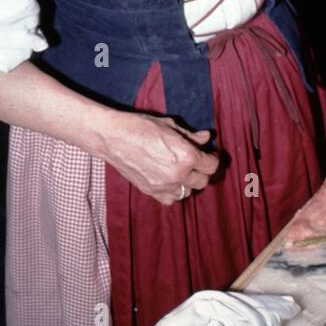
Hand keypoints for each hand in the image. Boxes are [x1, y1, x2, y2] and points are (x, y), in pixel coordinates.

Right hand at [100, 111, 219, 205]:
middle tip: (196, 161)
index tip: (209, 154)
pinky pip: (171, 199)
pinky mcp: (151, 191)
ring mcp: (164, 186)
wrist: (113, 137)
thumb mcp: (170, 126)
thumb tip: (206, 138)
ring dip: (188, 182)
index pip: (211, 165)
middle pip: (202, 181)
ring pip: (188, 192)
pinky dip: (173, 192)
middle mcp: (178, 174)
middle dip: (202, 171)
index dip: (212, 158)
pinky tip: (168, 180)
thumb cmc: (141, 126)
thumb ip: (191, 136)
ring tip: (181, 170)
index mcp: (186, 156)